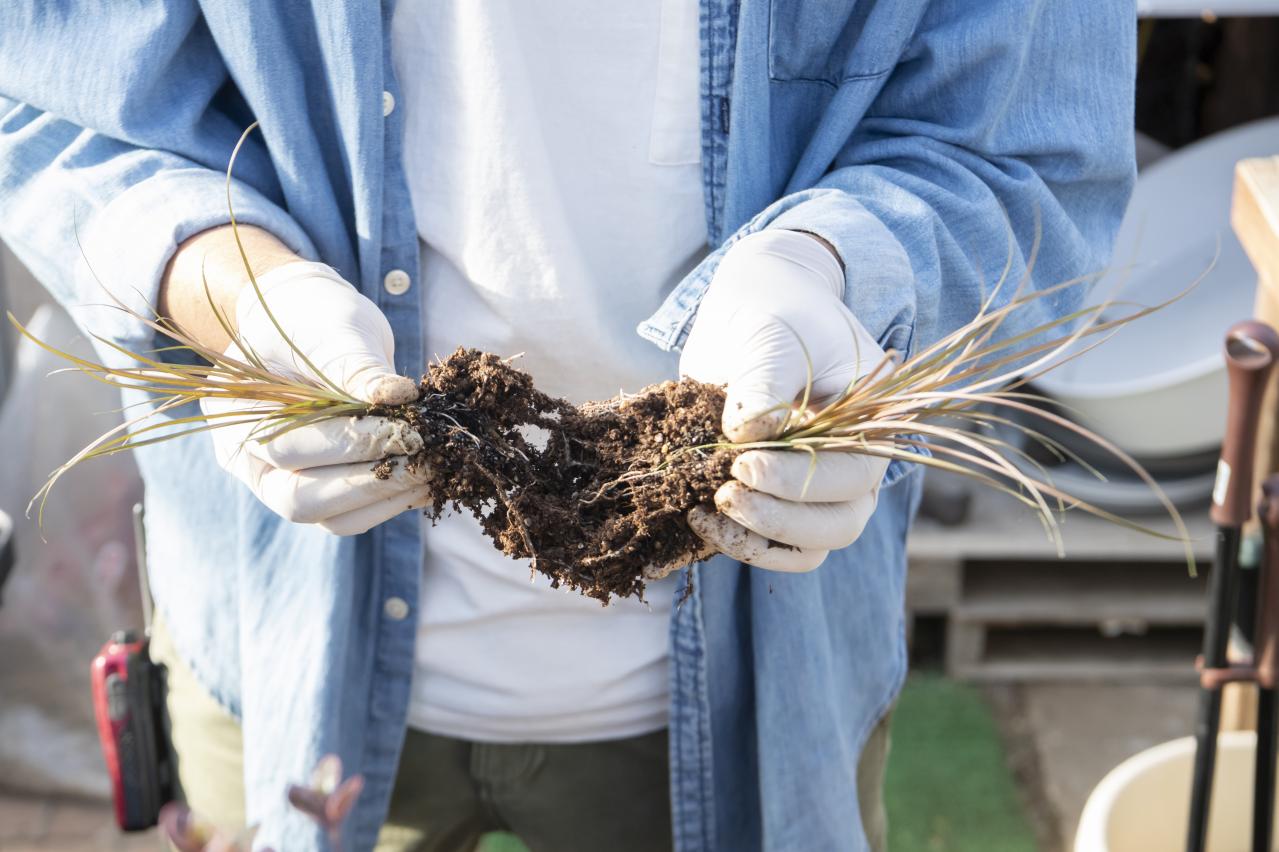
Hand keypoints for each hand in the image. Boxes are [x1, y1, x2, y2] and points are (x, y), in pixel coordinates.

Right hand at [200, 261, 431, 534]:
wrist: (310, 323)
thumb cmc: (312, 321)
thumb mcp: (332, 330)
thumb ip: (356, 366)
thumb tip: (399, 395)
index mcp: (237, 421)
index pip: (288, 452)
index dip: (351, 444)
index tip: (406, 427)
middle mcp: (253, 464)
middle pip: (302, 501)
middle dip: (371, 482)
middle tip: (427, 457)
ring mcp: (288, 483)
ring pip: (334, 519)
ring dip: (389, 498)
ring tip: (437, 469)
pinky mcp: (327, 489)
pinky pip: (357, 513)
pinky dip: (396, 500)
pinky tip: (435, 477)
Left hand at [675, 230, 889, 572]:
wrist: (752, 312)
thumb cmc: (773, 315)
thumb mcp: (772, 336)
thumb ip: (766, 383)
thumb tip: (750, 436)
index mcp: (873, 424)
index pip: (853, 475)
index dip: (798, 482)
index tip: (742, 463)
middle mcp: (855, 465)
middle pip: (839, 525)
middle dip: (779, 519)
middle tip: (725, 492)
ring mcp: (817, 489)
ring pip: (810, 548)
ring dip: (757, 540)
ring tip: (707, 508)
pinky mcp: (777, 500)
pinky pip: (773, 547)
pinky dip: (739, 543)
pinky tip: (697, 515)